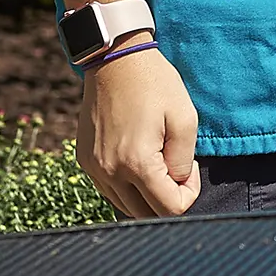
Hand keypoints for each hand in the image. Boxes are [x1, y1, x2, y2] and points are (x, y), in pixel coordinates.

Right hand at [77, 46, 200, 217]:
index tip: (190, 167)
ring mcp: (94, 169)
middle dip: (168, 198)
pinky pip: (109, 191)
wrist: (116, 61)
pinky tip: (139, 160)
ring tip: (159, 160)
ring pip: (125, 207)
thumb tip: (177, 185)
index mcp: (137, 164)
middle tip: (177, 165)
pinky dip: (128, 187)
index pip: (169, 210)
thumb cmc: (155, 85)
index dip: (189, 194)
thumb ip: (183, 160)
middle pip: (146, 214)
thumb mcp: (185, 118)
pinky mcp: (85, 162)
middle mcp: (109, 173)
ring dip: (147, 195)